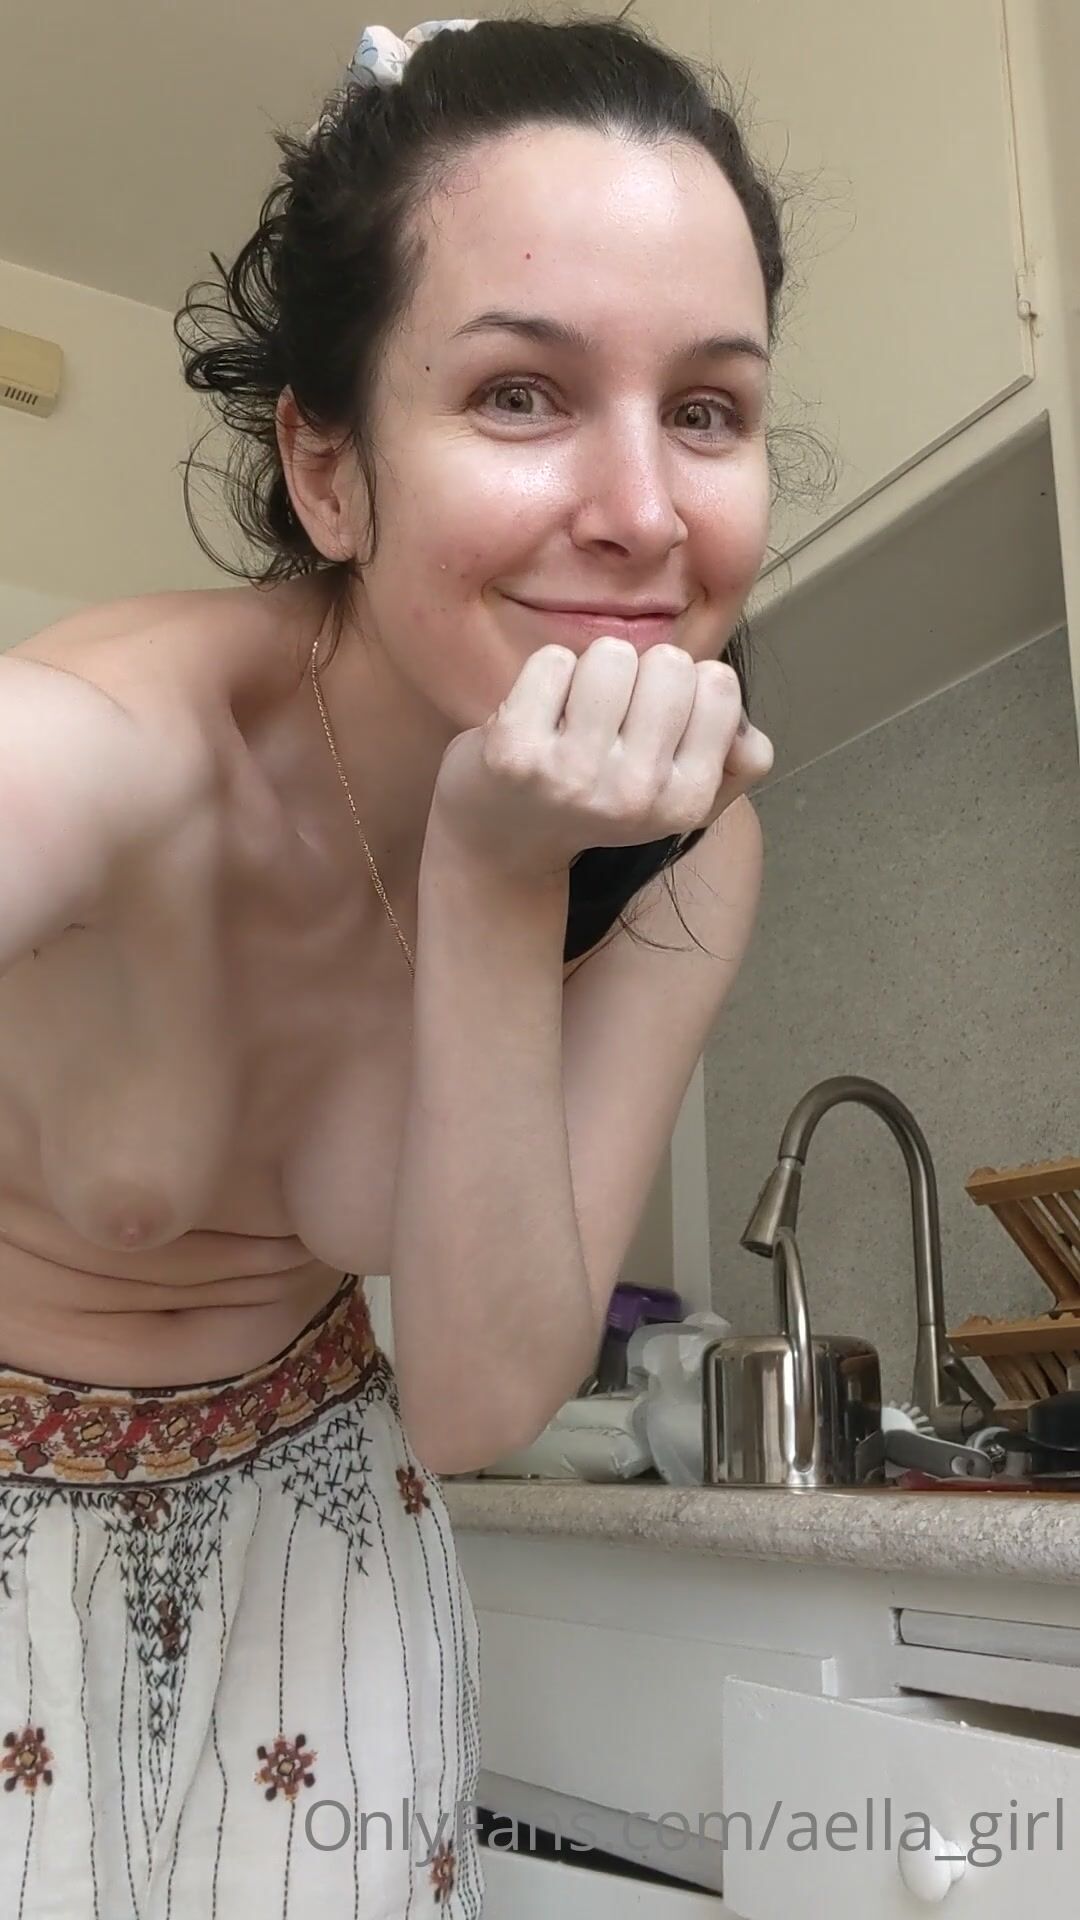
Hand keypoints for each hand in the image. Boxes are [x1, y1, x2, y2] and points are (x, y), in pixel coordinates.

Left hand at [429, 637, 773, 879]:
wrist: (502, 839)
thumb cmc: (599, 797)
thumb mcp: (681, 797)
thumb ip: (738, 762)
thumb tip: (744, 727)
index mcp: (685, 803)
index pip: (720, 684)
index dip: (687, 684)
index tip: (655, 718)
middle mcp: (634, 795)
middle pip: (671, 663)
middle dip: (642, 673)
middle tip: (611, 715)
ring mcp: (573, 774)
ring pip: (613, 654)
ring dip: (592, 669)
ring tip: (575, 713)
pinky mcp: (515, 752)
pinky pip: (554, 661)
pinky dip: (546, 675)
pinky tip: (537, 715)